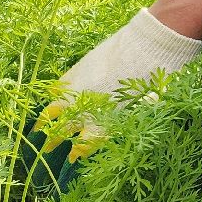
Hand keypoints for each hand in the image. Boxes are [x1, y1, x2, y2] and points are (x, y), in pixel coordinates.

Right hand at [12, 7, 201, 201]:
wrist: (154, 44)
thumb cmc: (162, 77)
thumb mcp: (153, 107)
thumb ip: (137, 121)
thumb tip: (131, 134)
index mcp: (109, 120)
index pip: (88, 143)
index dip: (79, 152)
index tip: (73, 158)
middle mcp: (90, 108)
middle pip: (65, 130)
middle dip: (56, 141)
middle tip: (48, 150)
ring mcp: (81, 88)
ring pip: (55, 110)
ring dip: (46, 121)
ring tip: (39, 130)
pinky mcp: (80, 69)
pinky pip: (59, 87)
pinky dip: (53, 96)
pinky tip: (50, 100)